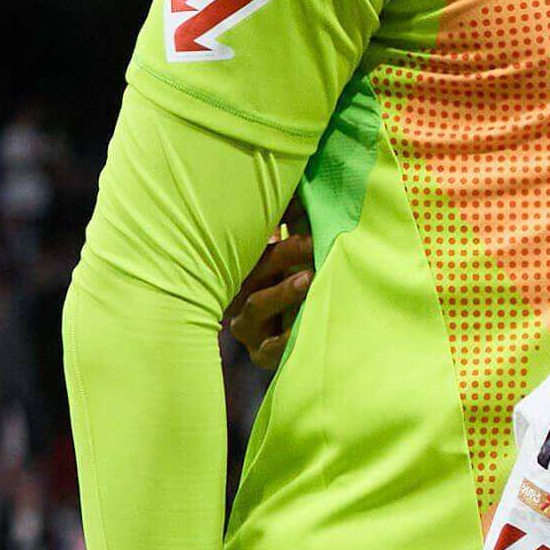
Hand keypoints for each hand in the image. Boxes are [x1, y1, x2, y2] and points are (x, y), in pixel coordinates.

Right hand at [226, 219, 315, 365]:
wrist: (284, 348)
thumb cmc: (287, 293)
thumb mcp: (287, 262)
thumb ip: (292, 232)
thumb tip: (304, 196)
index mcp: (243, 269)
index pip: (253, 245)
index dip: (273, 228)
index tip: (300, 214)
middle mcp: (238, 295)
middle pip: (254, 271)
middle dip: (284, 254)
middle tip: (312, 241)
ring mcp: (247, 326)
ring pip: (257, 305)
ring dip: (282, 291)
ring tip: (308, 278)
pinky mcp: (260, 354)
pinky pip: (269, 348)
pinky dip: (285, 339)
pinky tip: (303, 329)